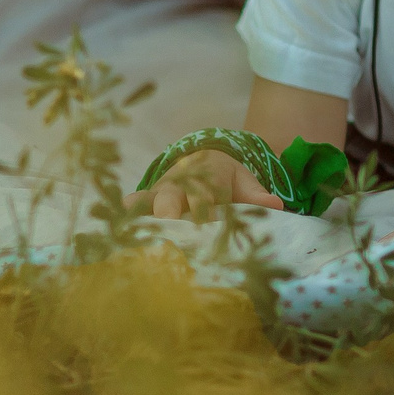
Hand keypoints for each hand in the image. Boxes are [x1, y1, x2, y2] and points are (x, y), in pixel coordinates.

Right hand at [125, 150, 282, 221]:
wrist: (203, 161)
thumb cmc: (226, 180)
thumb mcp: (243, 182)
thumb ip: (256, 195)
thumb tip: (277, 206)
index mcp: (208, 176)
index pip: (206, 194)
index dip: (204, 208)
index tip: (204, 223)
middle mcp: (182, 181)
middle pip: (173, 197)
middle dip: (170, 212)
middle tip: (168, 233)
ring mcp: (162, 190)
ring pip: (151, 201)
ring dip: (144, 215)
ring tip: (135, 231)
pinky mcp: (147, 199)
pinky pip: (135, 204)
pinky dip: (127, 212)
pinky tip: (116, 220)